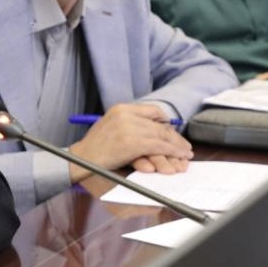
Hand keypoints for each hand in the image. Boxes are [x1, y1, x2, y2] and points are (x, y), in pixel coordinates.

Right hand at [68, 103, 192, 181]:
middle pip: (159, 125)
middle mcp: (126, 115)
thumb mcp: (111, 125)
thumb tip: (153, 129)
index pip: (153, 111)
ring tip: (186, 154)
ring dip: (177, 147)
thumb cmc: (95, 146)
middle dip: (175, 138)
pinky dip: (171, 152)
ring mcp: (129, 128)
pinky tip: (178, 157)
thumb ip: (130, 123)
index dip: (166, 123)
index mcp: (122, 108)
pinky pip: (157, 146)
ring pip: (161, 136)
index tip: (174, 132)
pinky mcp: (132, 143)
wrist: (81, 158)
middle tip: (185, 147)